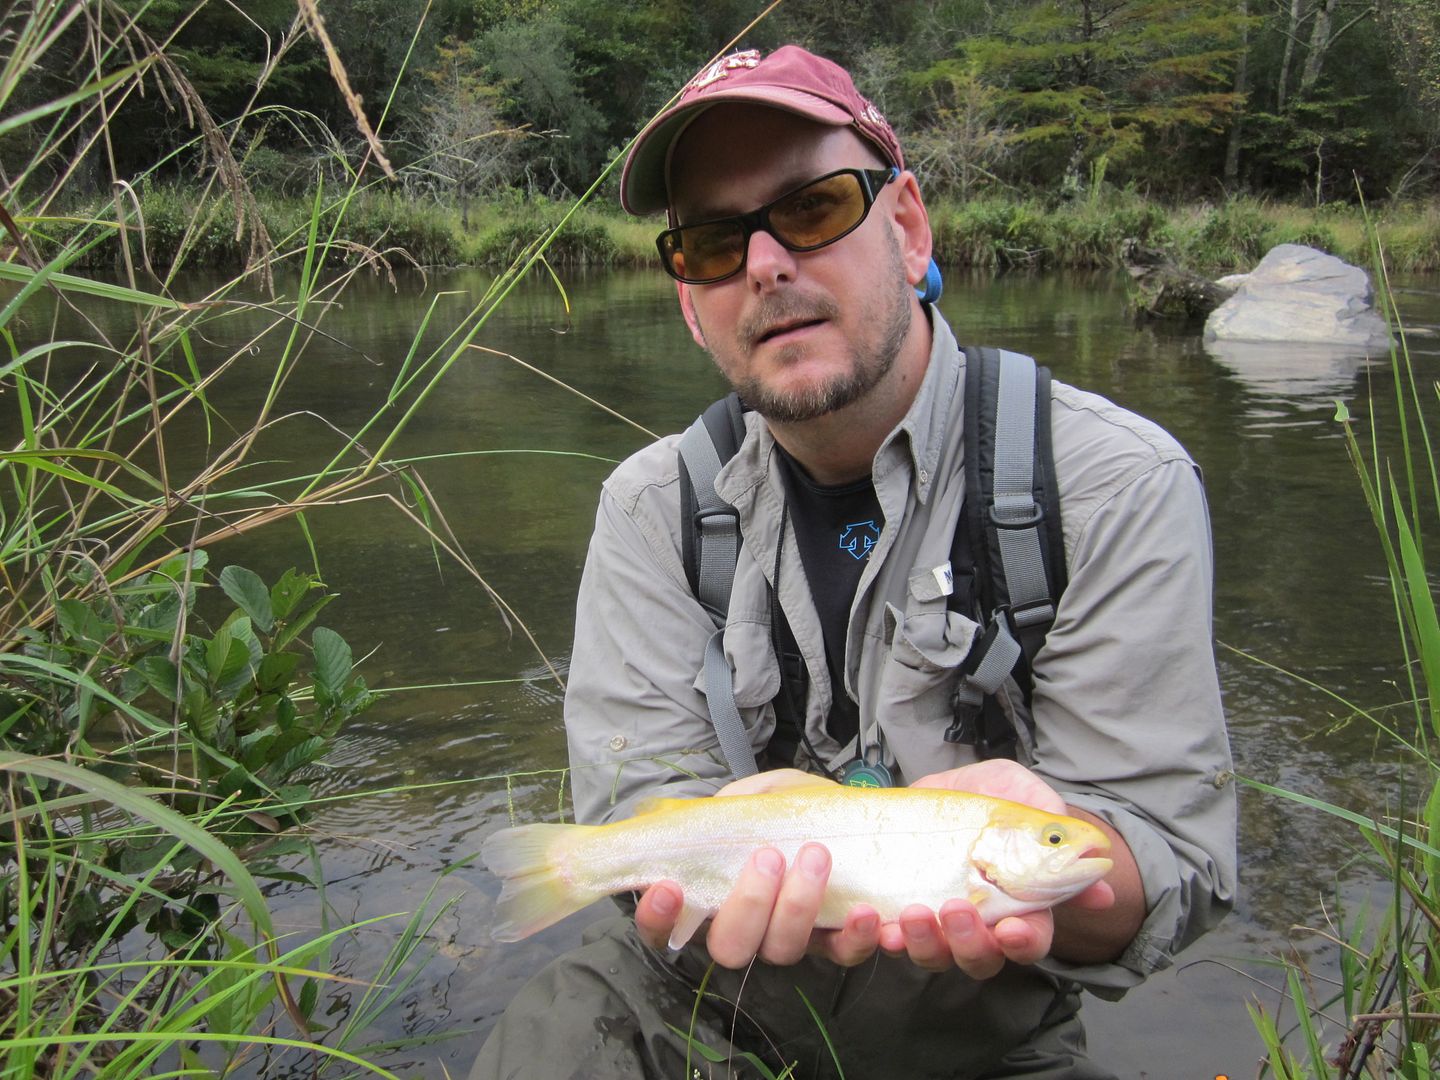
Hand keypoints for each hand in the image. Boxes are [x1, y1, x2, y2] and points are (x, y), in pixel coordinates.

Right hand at [634, 769, 882, 967]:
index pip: (665, 928)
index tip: (669, 887)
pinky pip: (843, 954)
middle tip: (768, 856)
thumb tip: (709, 815)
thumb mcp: (760, 793)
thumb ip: (732, 805)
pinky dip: (856, 937)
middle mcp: (745, 928)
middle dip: (747, 904)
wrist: (852, 813)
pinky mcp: (835, 942)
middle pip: (729, 947)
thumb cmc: (793, 808)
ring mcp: (788, 939)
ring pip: (782, 950)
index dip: (658, 918)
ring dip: (798, 907)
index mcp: (711, 895)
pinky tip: (866, 911)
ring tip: (816, 856)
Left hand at [884, 760, 1115, 977]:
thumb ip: (1054, 832)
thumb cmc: (994, 798)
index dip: (1023, 943)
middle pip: (980, 958)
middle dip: (968, 942)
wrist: (941, 788)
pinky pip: (889, 939)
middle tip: (955, 909)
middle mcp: (979, 926)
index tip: (1012, 930)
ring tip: (912, 913)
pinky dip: (879, 937)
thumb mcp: (1024, 797)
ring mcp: (936, 925)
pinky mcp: (896, 912)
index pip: (1029, 942)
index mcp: (1018, 907)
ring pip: (933, 956)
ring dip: (923, 942)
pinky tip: (873, 920)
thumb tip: (1100, 882)